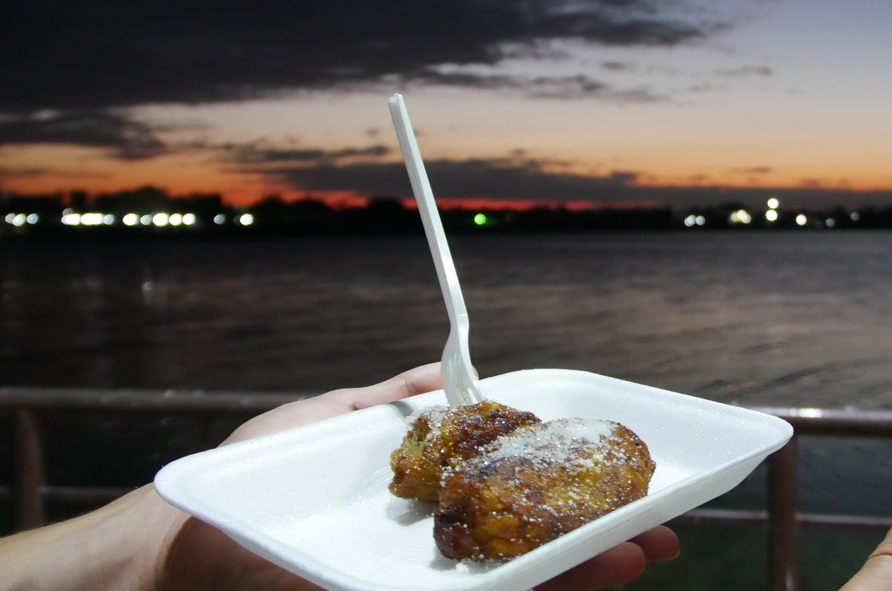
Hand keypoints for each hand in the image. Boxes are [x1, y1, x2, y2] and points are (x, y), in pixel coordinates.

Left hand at [0, 363, 677, 590]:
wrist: (178, 546)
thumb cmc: (251, 484)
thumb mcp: (333, 419)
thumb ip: (396, 403)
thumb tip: (446, 373)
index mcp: (428, 508)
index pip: (520, 502)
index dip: (576, 493)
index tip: (627, 480)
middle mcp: (439, 554)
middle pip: (540, 550)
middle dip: (606, 541)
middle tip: (663, 530)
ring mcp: (428, 587)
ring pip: (528, 584)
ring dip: (592, 571)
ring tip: (645, 551)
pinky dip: (542, 589)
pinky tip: (585, 574)